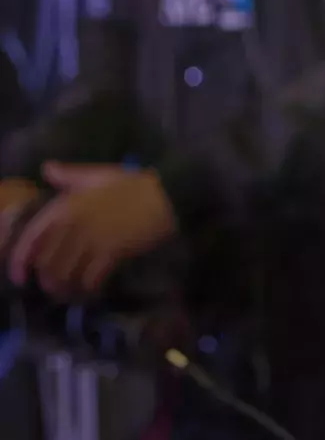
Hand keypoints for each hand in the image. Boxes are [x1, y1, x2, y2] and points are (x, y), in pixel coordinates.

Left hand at [9, 163, 177, 300]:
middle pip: (47, 263)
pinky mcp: (113, 251)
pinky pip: (91, 279)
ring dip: (67, 288)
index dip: (20, 262)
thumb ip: (70, 175)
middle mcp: (75, 223)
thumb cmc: (134, 185)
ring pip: (66, 275)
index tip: (21, 277)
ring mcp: (93, 238)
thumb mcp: (99, 176)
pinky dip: (89, 288)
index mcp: (67, 205)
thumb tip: (47, 168)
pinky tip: (94, 288)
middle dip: (48, 280)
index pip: (32, 239)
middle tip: (56, 287)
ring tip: (73, 291)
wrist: (168, 194)